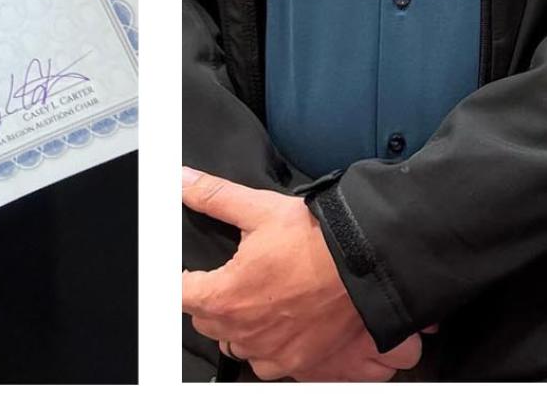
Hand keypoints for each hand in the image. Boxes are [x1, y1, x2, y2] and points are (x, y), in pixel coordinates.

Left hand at [182, 166, 412, 380]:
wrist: (366, 262)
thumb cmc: (316, 239)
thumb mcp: (259, 209)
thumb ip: (214, 197)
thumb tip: (185, 182)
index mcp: (224, 295)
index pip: (180, 295)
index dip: (183, 281)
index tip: (191, 274)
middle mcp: (242, 330)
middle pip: (206, 321)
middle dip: (211, 300)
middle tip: (232, 277)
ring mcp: (269, 350)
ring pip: (234, 343)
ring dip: (237, 325)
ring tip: (256, 299)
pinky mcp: (296, 362)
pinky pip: (265, 364)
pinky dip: (265, 347)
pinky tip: (277, 324)